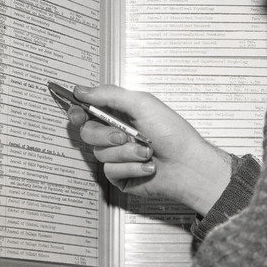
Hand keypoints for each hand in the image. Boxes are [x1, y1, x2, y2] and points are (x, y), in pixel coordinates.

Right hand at [68, 85, 230, 215]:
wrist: (188, 165)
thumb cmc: (172, 133)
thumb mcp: (142, 104)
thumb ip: (109, 95)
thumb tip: (82, 90)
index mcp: (120, 113)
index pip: (87, 110)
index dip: (77, 111)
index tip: (77, 113)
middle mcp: (116, 134)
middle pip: (87, 132)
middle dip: (105, 135)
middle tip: (124, 135)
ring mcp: (117, 156)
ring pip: (99, 153)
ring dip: (126, 152)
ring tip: (146, 151)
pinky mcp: (120, 176)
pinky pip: (110, 171)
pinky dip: (131, 167)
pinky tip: (146, 166)